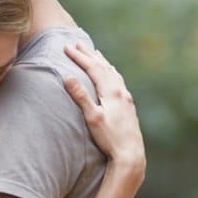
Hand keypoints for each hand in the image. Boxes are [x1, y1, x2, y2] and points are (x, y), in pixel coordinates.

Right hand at [64, 44, 145, 179]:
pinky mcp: (129, 106)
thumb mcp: (92, 117)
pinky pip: (119, 82)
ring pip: (113, 73)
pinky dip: (111, 73)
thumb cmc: (110, 138)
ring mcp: (126, 98)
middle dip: (89, 55)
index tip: (66, 47)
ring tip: (95, 53)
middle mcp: (121, 91)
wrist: (131, 154)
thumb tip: (68, 77)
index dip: (79, 56)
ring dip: (102, 62)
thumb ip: (81, 96)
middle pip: (103, 67)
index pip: (93, 68)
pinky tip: (112, 76)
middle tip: (77, 43)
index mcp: (112, 91)